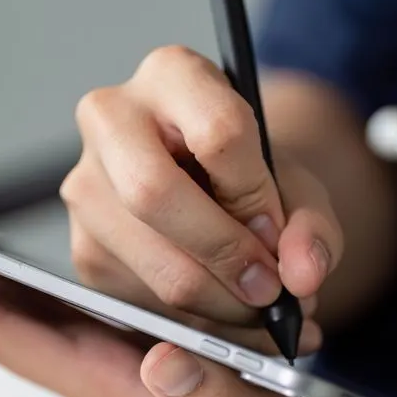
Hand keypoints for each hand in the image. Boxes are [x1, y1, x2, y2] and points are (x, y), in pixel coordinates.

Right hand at [62, 45, 342, 355]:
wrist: (213, 191)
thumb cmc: (252, 177)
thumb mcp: (299, 188)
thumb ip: (313, 228)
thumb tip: (301, 277)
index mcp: (173, 75)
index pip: (216, 132)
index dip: (255, 195)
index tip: (277, 233)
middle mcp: (111, 118)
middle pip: (154, 193)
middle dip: (224, 255)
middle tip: (268, 290)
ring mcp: (86, 184)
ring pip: (148, 259)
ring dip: (218, 302)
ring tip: (258, 308)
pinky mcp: (83, 247)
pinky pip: (140, 299)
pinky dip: (194, 320)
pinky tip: (223, 309)